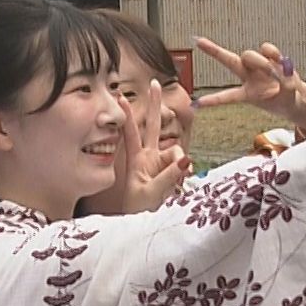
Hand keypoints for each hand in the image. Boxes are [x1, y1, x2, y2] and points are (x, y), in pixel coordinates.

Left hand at [88, 80, 189, 214]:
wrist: (142, 222)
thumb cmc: (138, 208)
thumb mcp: (151, 194)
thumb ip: (169, 176)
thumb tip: (185, 158)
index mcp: (136, 159)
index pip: (131, 133)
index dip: (127, 115)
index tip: (119, 97)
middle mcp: (148, 156)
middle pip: (153, 125)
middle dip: (155, 104)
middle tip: (155, 82)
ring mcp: (160, 162)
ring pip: (177, 152)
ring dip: (178, 167)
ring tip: (171, 187)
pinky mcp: (171, 170)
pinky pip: (183, 165)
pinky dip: (184, 174)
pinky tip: (178, 186)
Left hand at [190, 38, 305, 123]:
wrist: (295, 96)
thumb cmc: (286, 101)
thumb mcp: (288, 100)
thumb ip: (286, 86)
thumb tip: (282, 70)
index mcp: (247, 94)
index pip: (226, 97)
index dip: (212, 101)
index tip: (194, 104)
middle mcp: (247, 77)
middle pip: (229, 61)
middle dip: (214, 51)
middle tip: (198, 41)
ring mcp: (257, 66)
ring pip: (249, 55)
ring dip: (260, 62)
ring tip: (272, 71)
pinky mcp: (268, 57)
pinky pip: (266, 48)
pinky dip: (273, 53)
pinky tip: (280, 60)